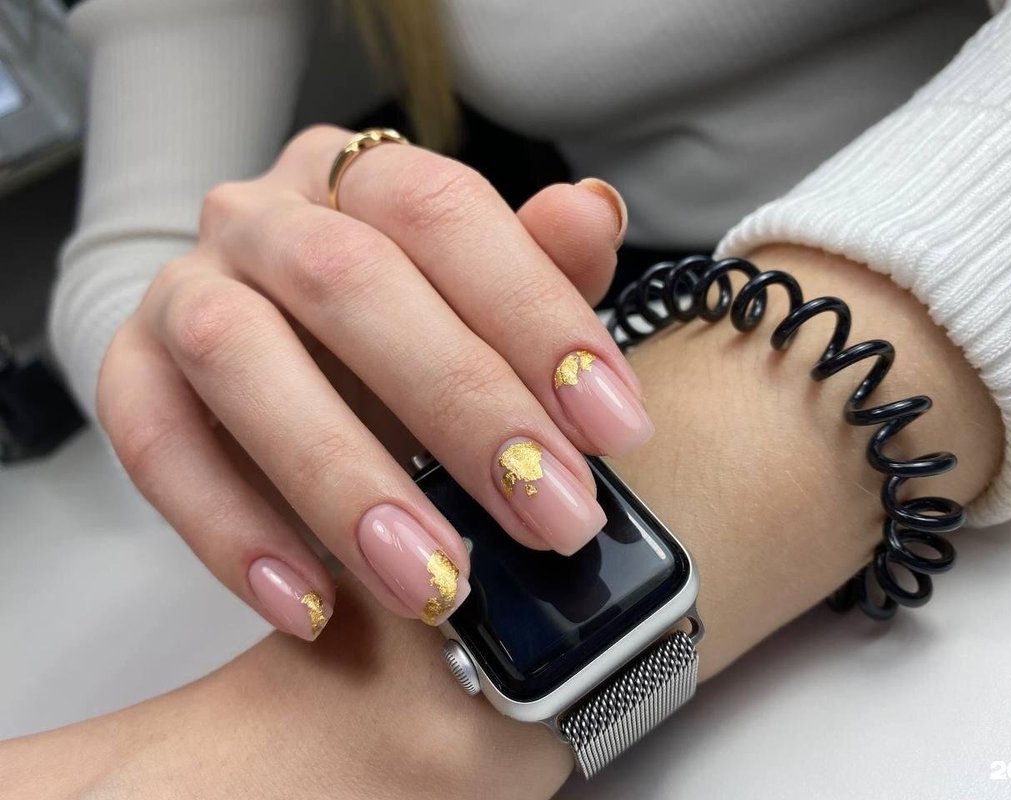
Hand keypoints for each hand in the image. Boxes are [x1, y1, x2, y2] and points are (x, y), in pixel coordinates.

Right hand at [95, 125, 651, 639]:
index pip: (444, 211)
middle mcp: (264, 217)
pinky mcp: (132, 373)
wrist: (283, 352)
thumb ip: (543, 268)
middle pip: (347, 280)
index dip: (536, 313)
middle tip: (551, 517)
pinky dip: (233, 531)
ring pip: (239, 355)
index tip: (616, 426)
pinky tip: (311, 605)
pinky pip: (157, 445)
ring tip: (434, 582)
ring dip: (343, 479)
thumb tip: (592, 211)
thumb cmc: (408, 332)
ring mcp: (185, 290)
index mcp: (363, 179)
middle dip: (463, 407)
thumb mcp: (486, 307)